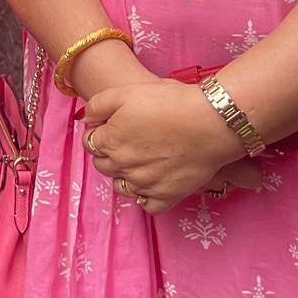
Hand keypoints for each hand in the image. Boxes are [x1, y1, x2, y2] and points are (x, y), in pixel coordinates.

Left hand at [82, 79, 263, 215]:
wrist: (211, 123)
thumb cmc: (170, 102)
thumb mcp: (126, 92)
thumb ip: (98, 105)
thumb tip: (86, 120)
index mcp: (110, 141)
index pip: (90, 143)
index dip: (99, 132)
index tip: (112, 125)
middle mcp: (123, 167)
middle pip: (103, 165)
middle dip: (109, 153)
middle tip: (127, 140)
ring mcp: (145, 185)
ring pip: (121, 187)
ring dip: (124, 175)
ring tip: (140, 159)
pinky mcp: (167, 197)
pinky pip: (147, 205)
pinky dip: (145, 196)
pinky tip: (152, 181)